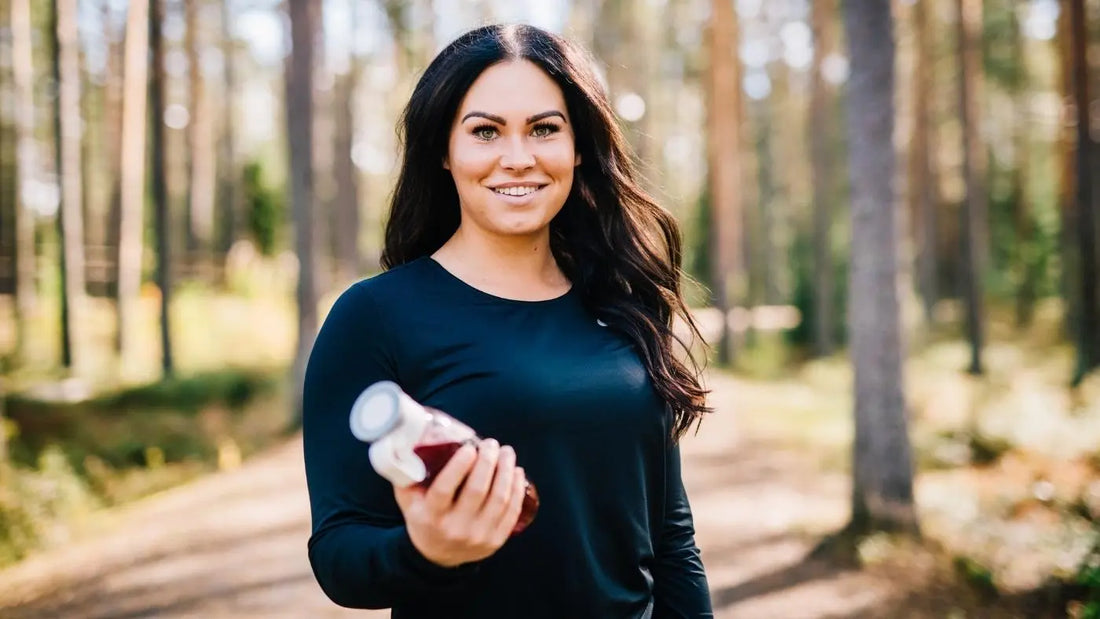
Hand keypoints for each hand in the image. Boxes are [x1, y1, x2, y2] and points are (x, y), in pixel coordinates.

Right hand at [393, 438, 527, 567]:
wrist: (437, 557)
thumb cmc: (423, 518)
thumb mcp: (408, 500)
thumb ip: (409, 475)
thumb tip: (414, 441)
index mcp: (431, 517)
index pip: (444, 489)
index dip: (458, 466)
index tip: (469, 447)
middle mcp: (455, 528)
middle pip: (477, 491)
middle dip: (487, 462)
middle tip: (491, 444)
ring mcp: (478, 537)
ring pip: (499, 499)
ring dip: (506, 471)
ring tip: (507, 452)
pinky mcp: (496, 541)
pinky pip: (512, 512)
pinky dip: (516, 489)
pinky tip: (516, 472)